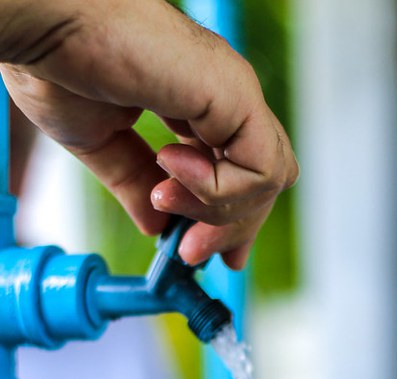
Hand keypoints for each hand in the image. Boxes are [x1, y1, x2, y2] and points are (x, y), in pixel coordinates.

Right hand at [0, 0, 297, 267]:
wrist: (45, 26)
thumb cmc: (61, 62)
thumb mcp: (102, 145)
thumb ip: (134, 185)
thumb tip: (157, 224)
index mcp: (197, 106)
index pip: (241, 171)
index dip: (229, 217)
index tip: (198, 249)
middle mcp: (223, 99)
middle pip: (264, 181)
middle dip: (231, 227)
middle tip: (190, 251)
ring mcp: (233, 94)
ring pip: (268, 179)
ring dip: (218, 212)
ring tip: (163, 197)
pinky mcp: (234, 93)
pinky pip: (259, 168)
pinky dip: (218, 188)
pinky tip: (169, 167)